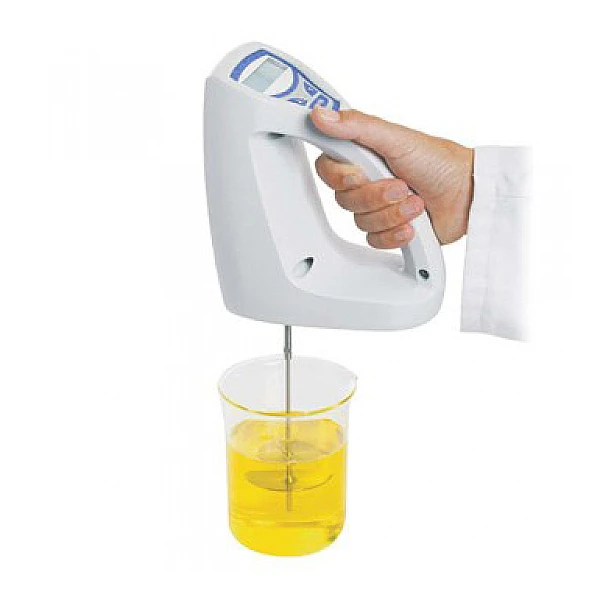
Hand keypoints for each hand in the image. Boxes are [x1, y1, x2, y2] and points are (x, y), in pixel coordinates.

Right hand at [310, 107, 473, 247]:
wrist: (468, 196)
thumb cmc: (440, 162)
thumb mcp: (396, 137)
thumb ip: (357, 126)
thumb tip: (321, 114)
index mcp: (363, 156)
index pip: (327, 169)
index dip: (339, 176)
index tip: (359, 173)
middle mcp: (367, 181)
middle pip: (344, 199)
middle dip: (376, 195)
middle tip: (401, 185)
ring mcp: (377, 206)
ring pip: (360, 221)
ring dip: (392, 213)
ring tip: (415, 202)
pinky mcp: (387, 229)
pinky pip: (374, 240)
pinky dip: (395, 233)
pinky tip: (412, 224)